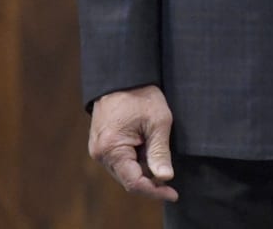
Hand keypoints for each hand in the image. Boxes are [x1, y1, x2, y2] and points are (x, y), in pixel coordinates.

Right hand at [88, 84, 177, 201]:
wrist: (123, 77)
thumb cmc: (141, 96)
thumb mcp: (158, 122)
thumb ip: (160, 152)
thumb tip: (165, 178)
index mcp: (112, 149)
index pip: (134, 182)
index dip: (155, 191)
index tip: (174, 194)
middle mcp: (100, 154)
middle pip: (128, 179)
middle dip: (150, 182)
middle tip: (172, 184)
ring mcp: (98, 150)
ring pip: (125, 171)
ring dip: (143, 171)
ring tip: (161, 160)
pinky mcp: (102, 144)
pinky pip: (120, 161)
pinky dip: (136, 162)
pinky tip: (149, 153)